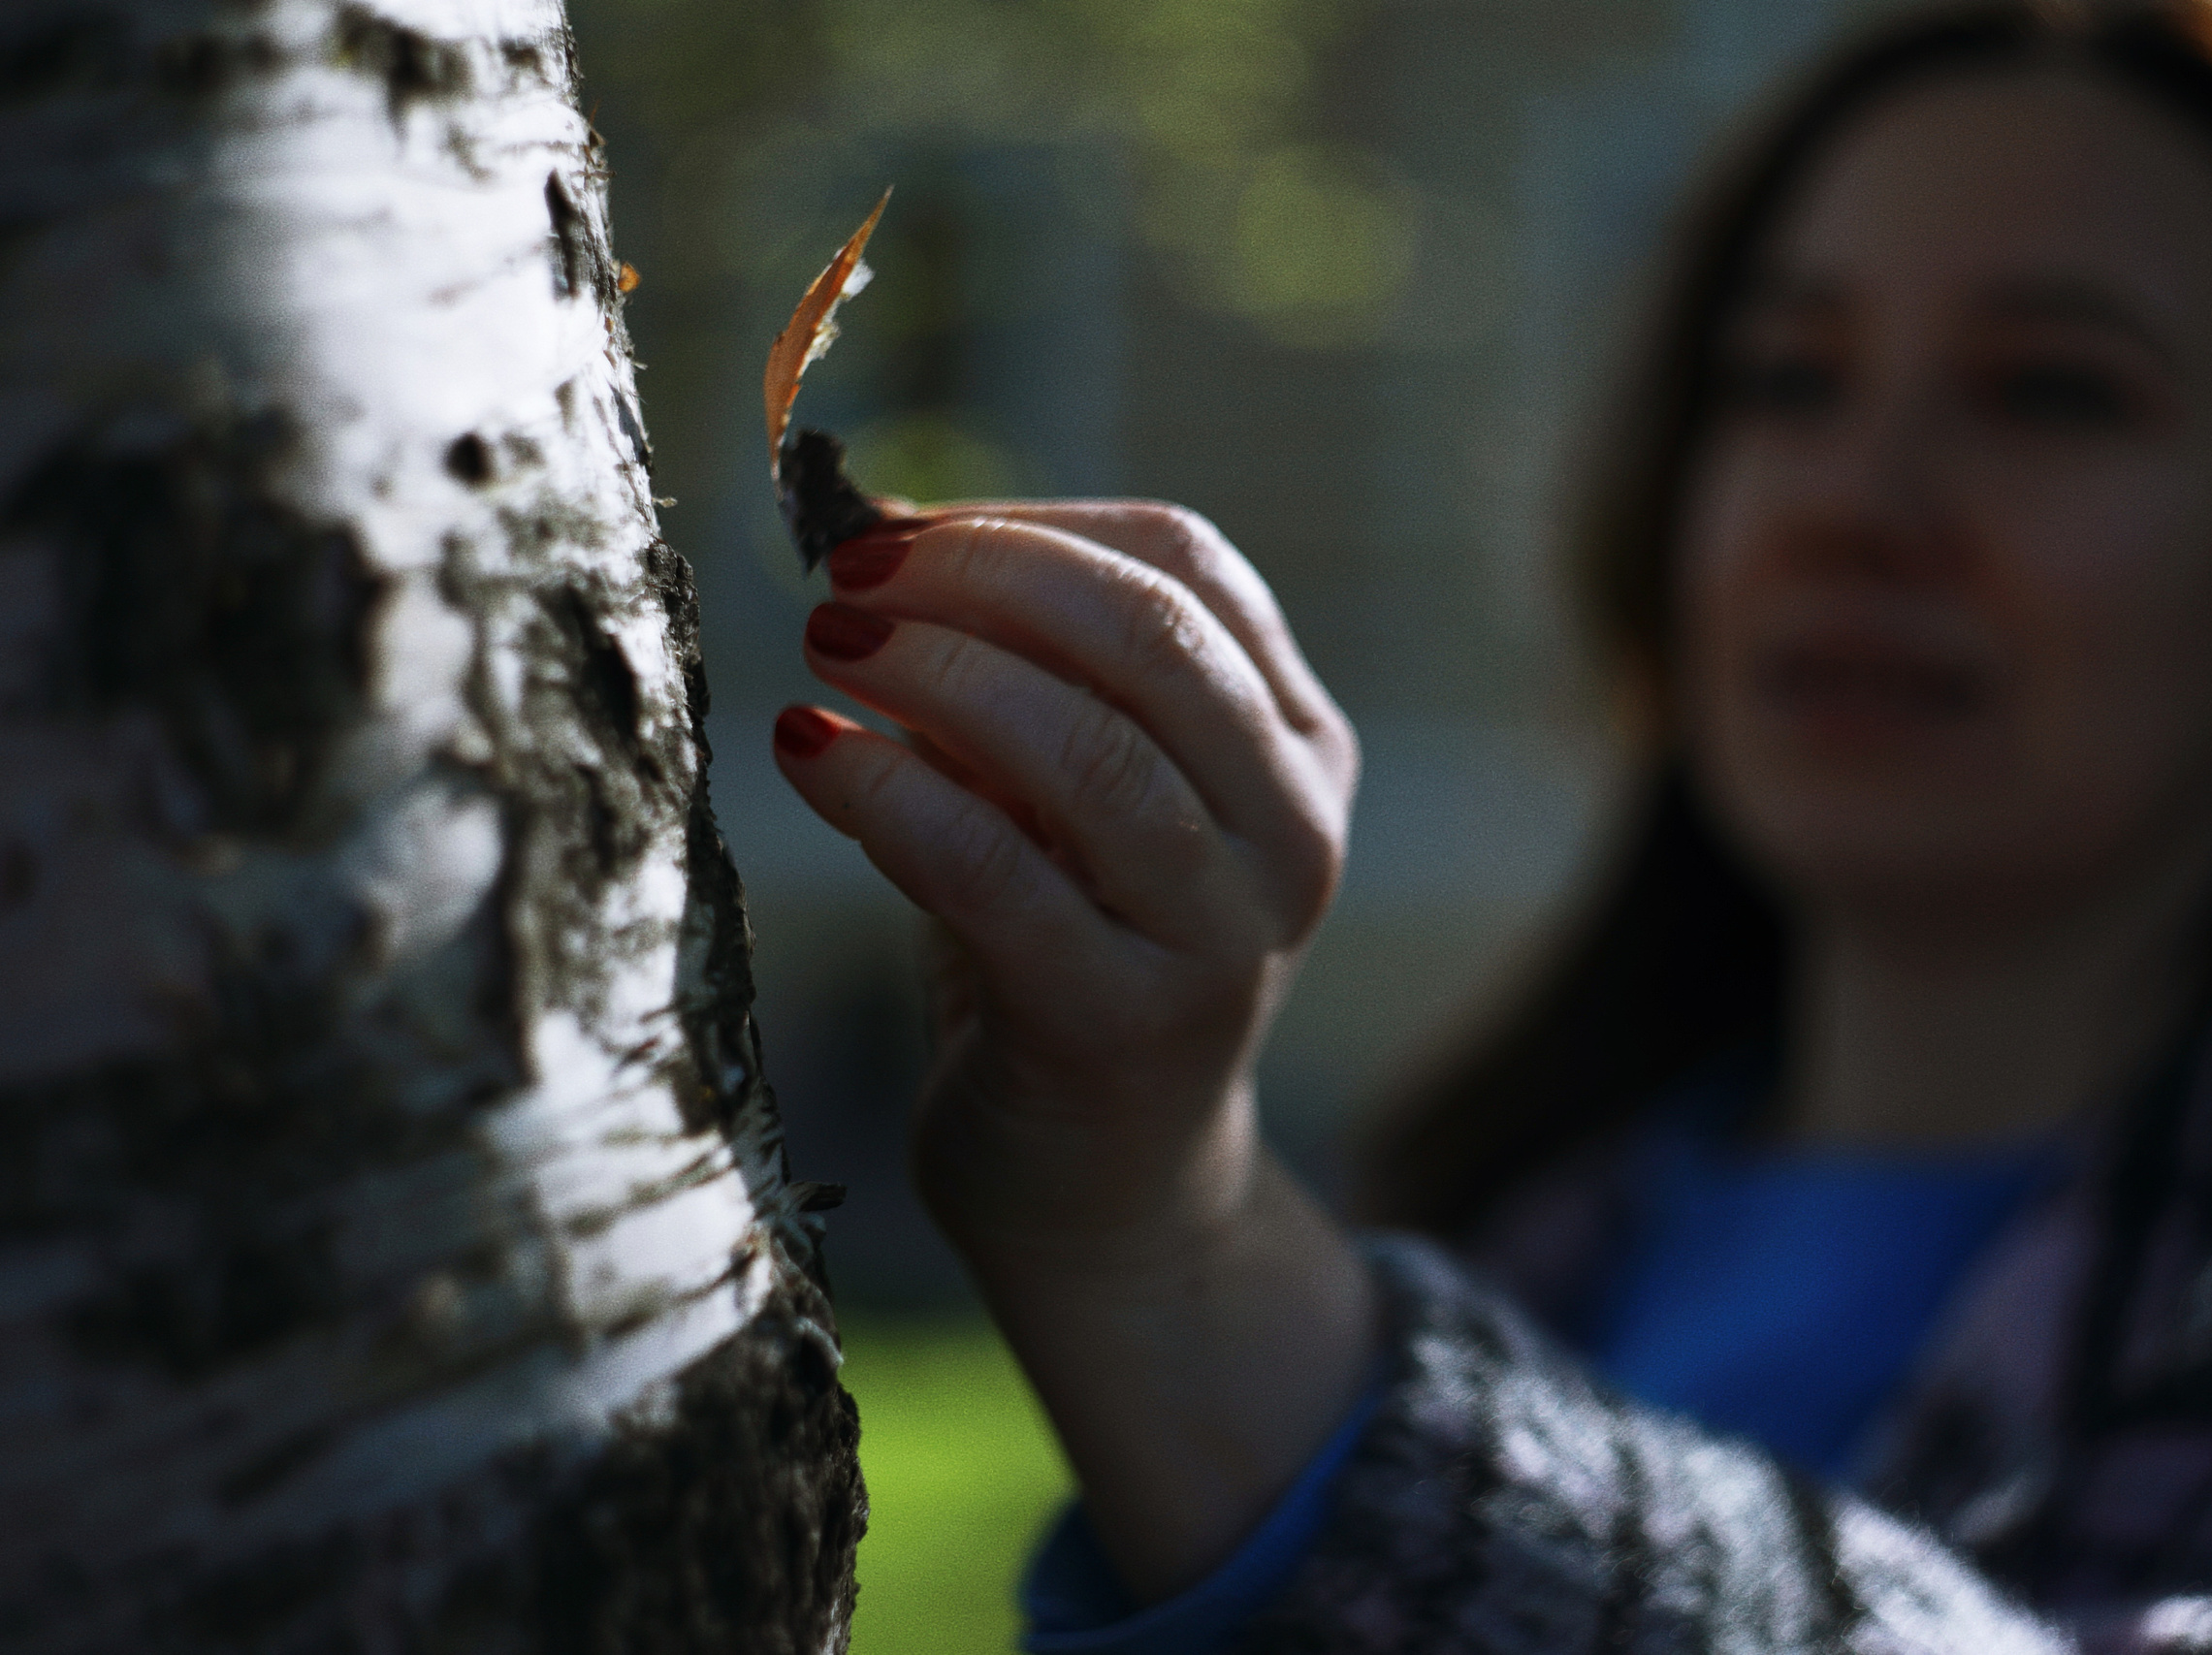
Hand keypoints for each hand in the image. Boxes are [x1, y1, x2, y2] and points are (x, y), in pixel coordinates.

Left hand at [773, 499, 1354, 1266]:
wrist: (1107, 1189)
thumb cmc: (1069, 952)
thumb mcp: (1071, 795)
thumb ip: (1019, 674)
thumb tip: (877, 528)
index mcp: (1300, 745)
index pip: (1190, 566)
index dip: (1033, 525)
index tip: (903, 530)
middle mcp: (1293, 834)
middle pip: (1157, 638)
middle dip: (985, 579)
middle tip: (849, 580)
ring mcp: (1223, 936)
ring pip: (1092, 750)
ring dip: (937, 673)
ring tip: (827, 648)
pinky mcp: (1125, 1027)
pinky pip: (992, 871)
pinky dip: (886, 793)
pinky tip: (809, 753)